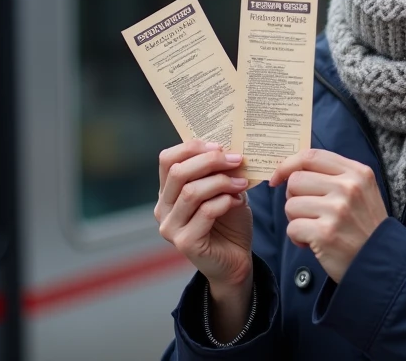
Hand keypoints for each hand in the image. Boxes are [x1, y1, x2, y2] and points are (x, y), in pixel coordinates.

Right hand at [155, 140, 252, 294]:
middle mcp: (162, 209)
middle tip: (236, 159)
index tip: (219, 145)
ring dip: (221, 182)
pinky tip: (237, 201)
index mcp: (168, 192)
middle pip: (178, 172)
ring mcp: (170, 227)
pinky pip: (205, 212)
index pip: (167, 159)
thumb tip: (229, 146)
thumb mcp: (224, 189)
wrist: (235, 260)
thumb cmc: (228, 222)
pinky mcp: (185, 242)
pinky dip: (224, 201)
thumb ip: (220, 171)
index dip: (192, 147)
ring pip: (191, 192)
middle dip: (210, 161)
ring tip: (242, 183)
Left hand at [270, 149, 387, 283]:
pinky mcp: (325, 233)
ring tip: (316, 229)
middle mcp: (348, 187)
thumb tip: (292, 171)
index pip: (311, 156)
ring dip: (296, 220)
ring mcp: (337, 210)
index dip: (288, 165)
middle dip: (294, 198)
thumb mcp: (362, 191)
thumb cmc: (366, 227)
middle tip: (309, 214)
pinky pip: (292, 228)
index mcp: (357, 172)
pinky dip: (297, 238)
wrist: (383, 262)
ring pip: (291, 205)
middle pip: (296, 180)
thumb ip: (334, 177)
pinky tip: (314, 243)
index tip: (278, 178)